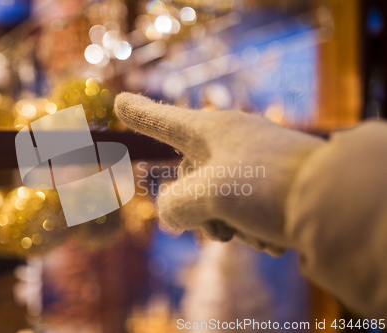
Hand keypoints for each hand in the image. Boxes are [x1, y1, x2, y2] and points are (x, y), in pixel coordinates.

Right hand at [115, 93, 323, 254]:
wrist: (336, 202)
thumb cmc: (267, 187)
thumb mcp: (210, 195)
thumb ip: (175, 205)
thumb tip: (172, 213)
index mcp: (211, 130)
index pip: (163, 120)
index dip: (139, 113)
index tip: (120, 101)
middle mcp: (230, 141)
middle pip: (189, 178)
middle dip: (198, 211)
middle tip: (219, 229)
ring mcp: (253, 162)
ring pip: (216, 199)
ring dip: (227, 225)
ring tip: (253, 233)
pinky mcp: (273, 183)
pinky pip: (244, 208)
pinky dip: (251, 228)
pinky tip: (272, 237)